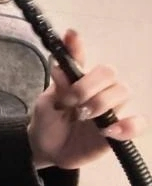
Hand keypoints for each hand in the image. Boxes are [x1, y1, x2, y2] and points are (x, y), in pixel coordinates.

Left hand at [27, 29, 148, 169]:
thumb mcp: (47, 104)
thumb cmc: (48, 121)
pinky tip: (108, 131)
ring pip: (123, 92)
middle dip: (89, 85)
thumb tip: (59, 65)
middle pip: (109, 73)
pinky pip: (138, 123)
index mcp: (77, 78)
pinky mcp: (120, 130)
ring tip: (84, 116)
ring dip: (103, 102)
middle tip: (72, 102)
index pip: (80, 57)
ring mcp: (110, 108)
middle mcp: (97, 89)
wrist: (50, 150)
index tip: (71, 35)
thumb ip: (57, 87)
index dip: (77, 45)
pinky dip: (128, 125)